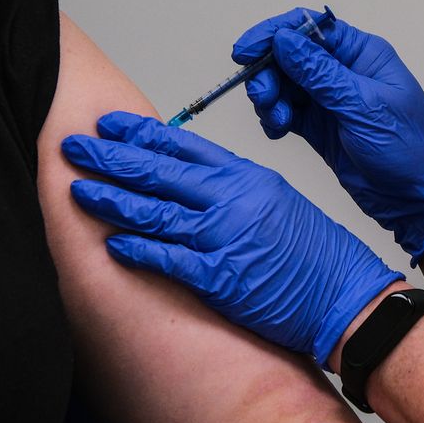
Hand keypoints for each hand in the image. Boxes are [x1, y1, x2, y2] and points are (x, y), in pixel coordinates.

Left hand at [62, 111, 403, 367]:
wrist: (347, 296)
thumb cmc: (318, 255)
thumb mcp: (281, 202)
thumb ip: (237, 189)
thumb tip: (195, 182)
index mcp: (250, 179)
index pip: (185, 147)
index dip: (142, 135)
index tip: (112, 126)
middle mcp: (234, 202)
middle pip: (161, 173)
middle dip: (113, 159)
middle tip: (77, 148)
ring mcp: (226, 240)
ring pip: (156, 212)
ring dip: (113, 200)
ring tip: (80, 190)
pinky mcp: (221, 280)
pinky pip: (169, 260)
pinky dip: (138, 250)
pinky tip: (113, 243)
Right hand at [232, 7, 423, 265]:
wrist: (419, 199)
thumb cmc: (410, 150)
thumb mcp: (364, 107)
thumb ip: (321, 74)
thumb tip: (284, 40)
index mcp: (363, 55)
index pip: (311, 28)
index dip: (275, 33)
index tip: (247, 50)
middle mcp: (345, 74)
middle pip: (290, 56)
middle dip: (269, 72)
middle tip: (263, 96)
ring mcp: (331, 102)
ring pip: (284, 85)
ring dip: (270, 98)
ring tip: (277, 119)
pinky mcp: (321, 129)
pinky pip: (287, 113)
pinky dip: (275, 119)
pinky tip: (279, 130)